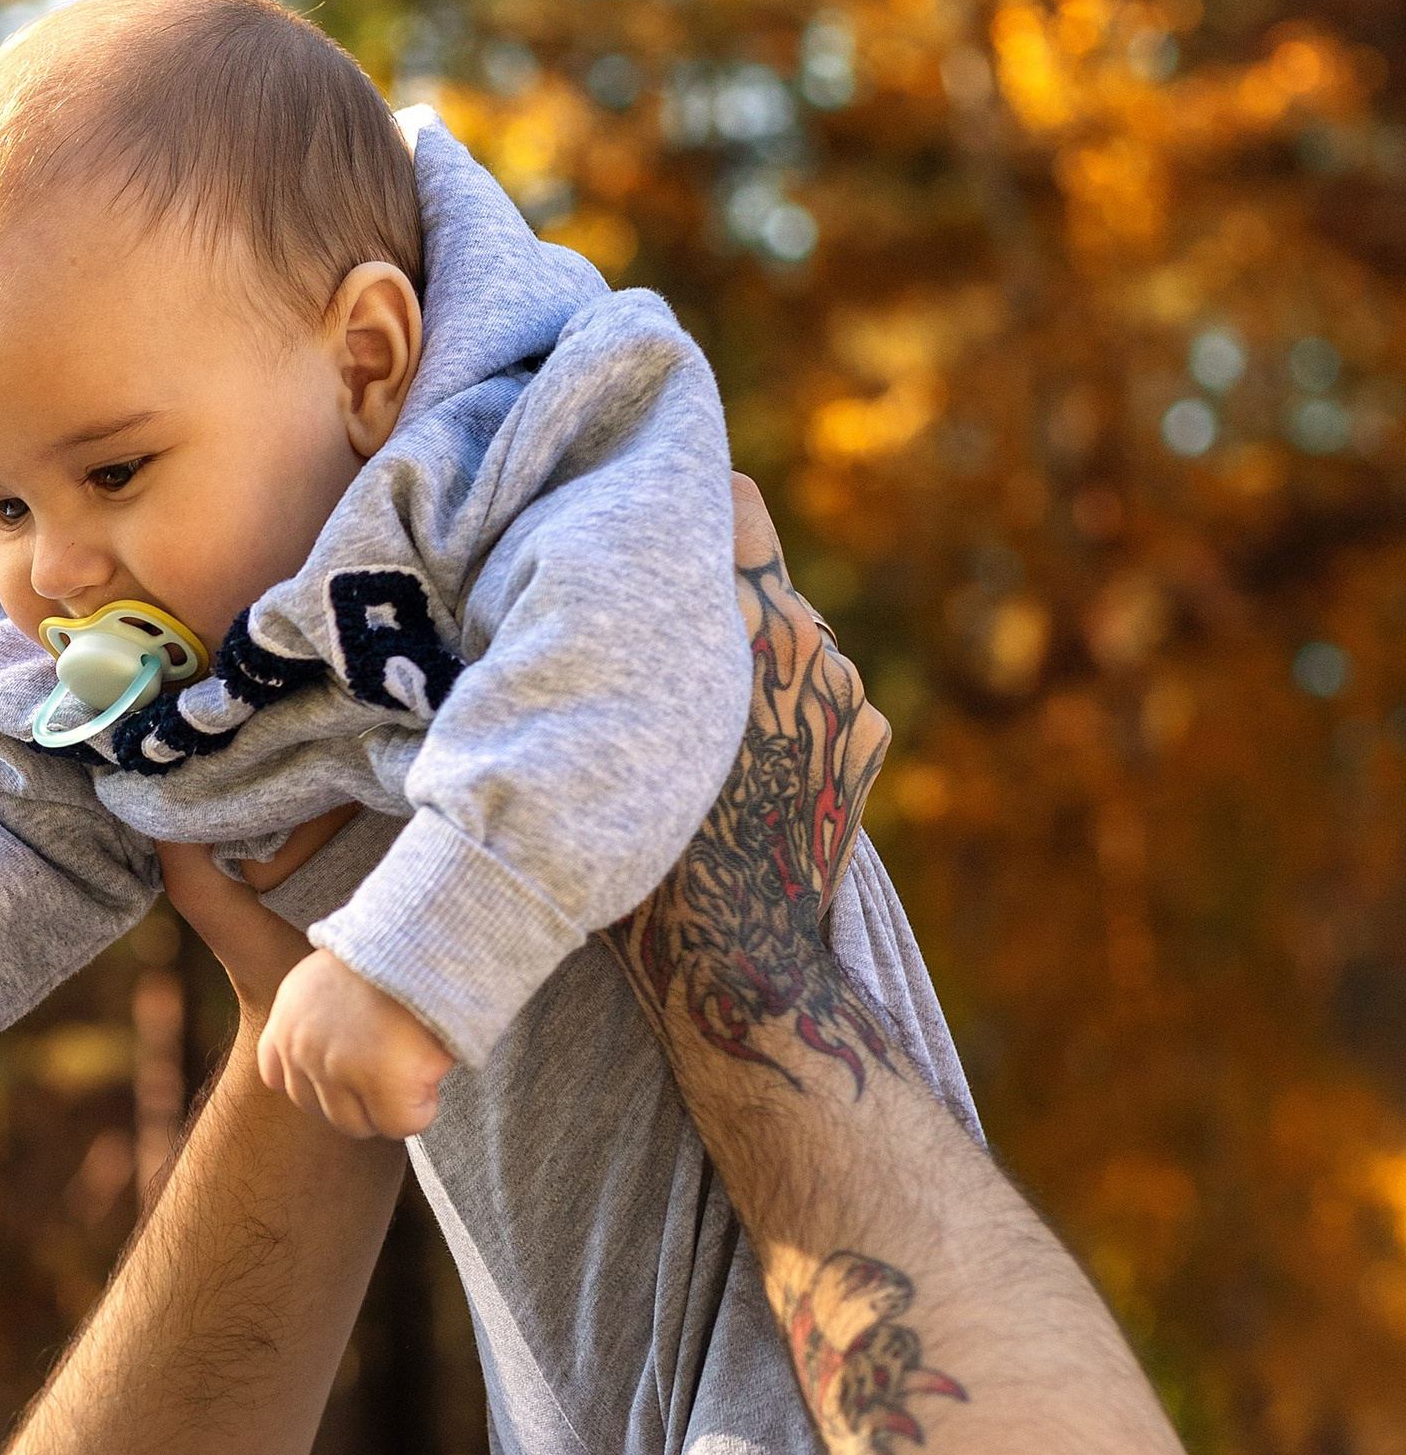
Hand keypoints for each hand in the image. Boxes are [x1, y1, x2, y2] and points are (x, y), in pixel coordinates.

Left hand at [257, 949, 452, 1140]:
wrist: (422, 936)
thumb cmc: (391, 952)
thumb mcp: (328, 978)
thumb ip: (318, 1021)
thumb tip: (344, 1059)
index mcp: (286, 1020)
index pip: (278, 1078)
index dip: (320, 1081)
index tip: (355, 1064)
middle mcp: (303, 1049)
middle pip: (322, 1111)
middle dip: (360, 1099)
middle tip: (394, 1064)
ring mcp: (338, 1070)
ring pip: (359, 1125)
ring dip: (389, 1107)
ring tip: (413, 1065)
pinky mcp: (384, 1084)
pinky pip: (402, 1124)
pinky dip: (422, 1108)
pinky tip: (430, 1071)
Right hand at [603, 478, 893, 1079]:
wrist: (735, 953)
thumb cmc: (638, 848)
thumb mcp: (595, 731)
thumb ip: (615, 651)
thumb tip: (584, 601)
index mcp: (736, 617)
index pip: (735, 501)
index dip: (698, 509)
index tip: (663, 527)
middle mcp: (806, 634)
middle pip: (759, 581)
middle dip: (724, 609)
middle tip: (669, 662)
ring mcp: (846, 688)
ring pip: (796, 645)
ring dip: (760, 673)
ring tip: (714, 742)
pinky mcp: (870, 737)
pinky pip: (826, 702)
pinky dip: (796, 725)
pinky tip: (757, 776)